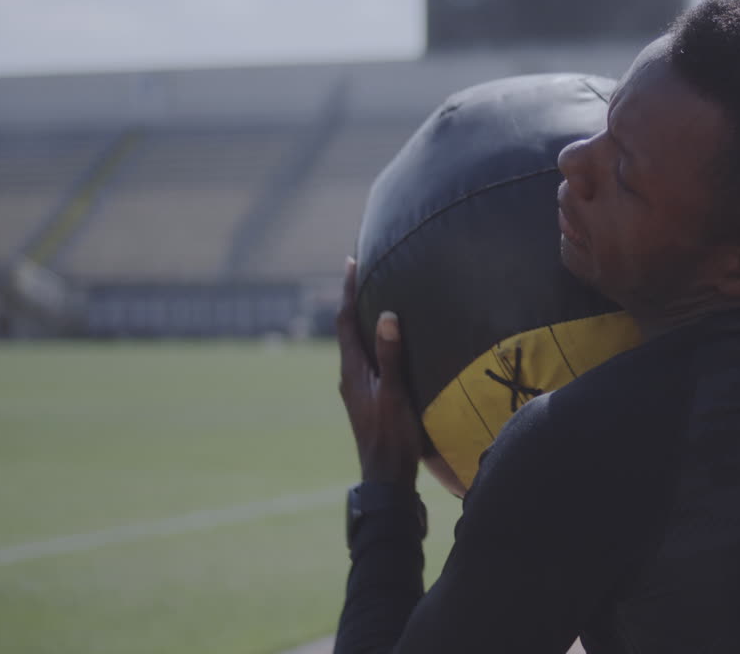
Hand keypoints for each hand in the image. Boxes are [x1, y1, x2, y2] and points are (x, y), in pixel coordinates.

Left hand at [337, 257, 420, 485]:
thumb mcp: (395, 394)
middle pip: (346, 329)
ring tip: (374, 299)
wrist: (385, 478)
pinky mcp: (366, 398)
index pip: (344, 320)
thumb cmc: (392, 437)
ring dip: (361, 320)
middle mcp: (349, 376)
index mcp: (352, 371)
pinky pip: (365, 358)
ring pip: (355, 345)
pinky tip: (386, 343)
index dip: (347, 290)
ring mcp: (356, 389)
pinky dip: (371, 340)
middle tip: (362, 272)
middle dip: (353, 299)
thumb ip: (391, 356)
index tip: (350, 261)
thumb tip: (385, 315)